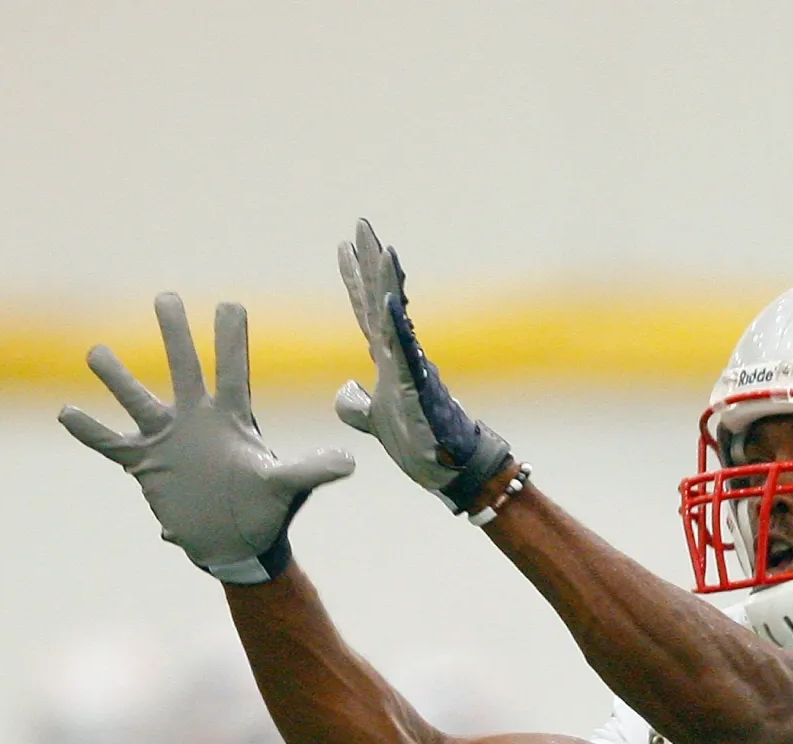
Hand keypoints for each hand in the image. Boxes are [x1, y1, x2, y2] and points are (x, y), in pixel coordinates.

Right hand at [60, 294, 355, 584]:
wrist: (235, 542)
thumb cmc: (266, 510)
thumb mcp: (287, 487)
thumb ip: (311, 470)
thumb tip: (349, 463)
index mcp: (234, 418)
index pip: (232, 371)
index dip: (231, 341)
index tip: (231, 305)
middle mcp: (197, 419)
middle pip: (183, 368)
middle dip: (174, 335)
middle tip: (165, 298)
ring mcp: (169, 439)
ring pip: (138, 400)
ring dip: (117, 378)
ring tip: (96, 351)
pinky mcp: (148, 464)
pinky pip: (112, 444)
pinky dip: (91, 431)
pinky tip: (67, 412)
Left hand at [335, 219, 513, 516]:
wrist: (447, 471)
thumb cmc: (418, 444)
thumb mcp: (373, 422)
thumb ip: (356, 404)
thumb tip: (346, 388)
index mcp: (388, 360)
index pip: (367, 310)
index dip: (355, 279)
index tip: (344, 246)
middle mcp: (400, 355)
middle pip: (381, 300)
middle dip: (371, 262)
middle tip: (361, 224)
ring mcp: (412, 367)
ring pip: (396, 316)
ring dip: (388, 281)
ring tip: (379, 246)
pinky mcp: (420, 387)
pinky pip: (405, 351)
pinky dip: (396, 324)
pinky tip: (388, 299)